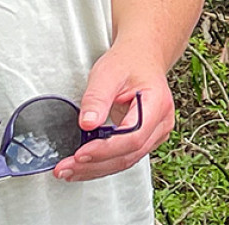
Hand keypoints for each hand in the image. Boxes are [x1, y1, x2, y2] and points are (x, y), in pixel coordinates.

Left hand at [51, 46, 174, 183]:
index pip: (133, 136)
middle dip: (95, 164)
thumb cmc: (129, 62)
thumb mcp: (108, 73)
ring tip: (69, 170)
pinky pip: (125, 157)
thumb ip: (97, 98)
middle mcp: (161, 122)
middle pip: (129, 154)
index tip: (81, 153)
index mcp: (157, 103)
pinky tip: (84, 165)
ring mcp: (155, 133)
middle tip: (67, 167)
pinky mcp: (145, 139)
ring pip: (126, 160)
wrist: (141, 58)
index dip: (106, 149)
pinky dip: (102, 163)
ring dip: (96, 168)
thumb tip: (87, 123)